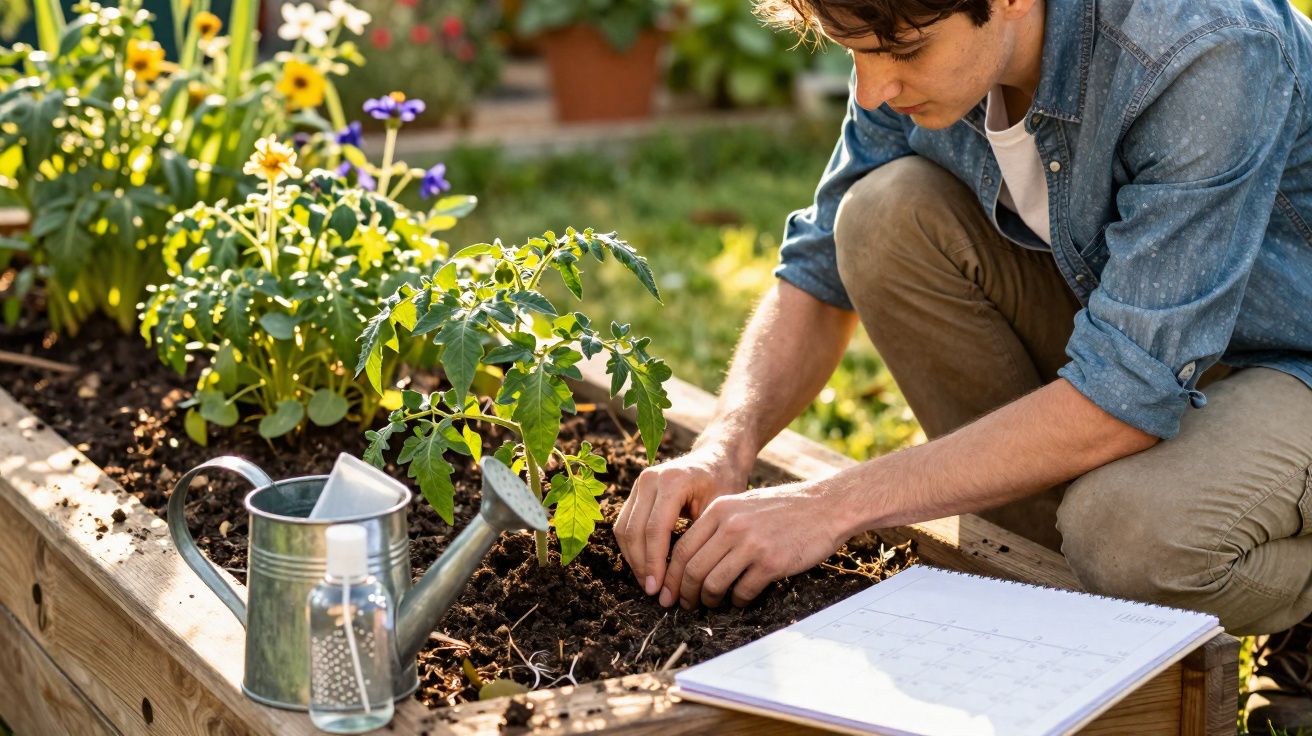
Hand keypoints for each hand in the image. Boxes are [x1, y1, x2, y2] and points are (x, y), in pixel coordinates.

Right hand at [614, 444, 748, 596]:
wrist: (717, 457)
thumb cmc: (724, 483)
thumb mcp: (720, 509)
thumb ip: (700, 538)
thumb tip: (687, 579)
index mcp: (672, 481)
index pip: (655, 530)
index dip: (655, 563)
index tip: (659, 589)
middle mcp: (650, 479)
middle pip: (634, 531)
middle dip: (642, 566)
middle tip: (653, 592)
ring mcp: (639, 483)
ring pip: (624, 529)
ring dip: (633, 560)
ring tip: (649, 583)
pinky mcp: (635, 491)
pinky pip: (624, 524)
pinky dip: (632, 548)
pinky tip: (645, 567)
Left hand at [659, 482, 844, 608]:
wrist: (826, 506)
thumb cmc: (784, 509)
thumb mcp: (743, 506)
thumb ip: (718, 526)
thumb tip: (690, 561)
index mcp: (720, 510)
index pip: (682, 548)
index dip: (671, 575)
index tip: (670, 591)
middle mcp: (731, 526)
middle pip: (692, 569)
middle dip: (685, 593)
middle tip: (686, 605)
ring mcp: (751, 544)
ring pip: (712, 583)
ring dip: (709, 600)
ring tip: (712, 603)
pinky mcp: (771, 563)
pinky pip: (742, 592)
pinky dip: (737, 601)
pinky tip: (740, 600)